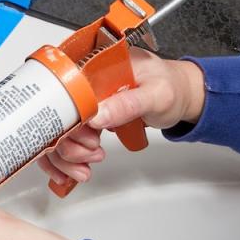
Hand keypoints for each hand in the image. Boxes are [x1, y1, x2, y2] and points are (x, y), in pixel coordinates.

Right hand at [38, 48, 204, 184]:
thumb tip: (95, 116)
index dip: (70, 121)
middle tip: (94, 154)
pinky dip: (66, 160)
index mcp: (96, 67)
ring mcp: (85, 103)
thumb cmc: (172, 87)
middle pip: (58, 118)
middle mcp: (85, 84)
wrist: (181, 95)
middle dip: (69, 145)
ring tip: (86, 168)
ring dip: (66, 157)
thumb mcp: (156, 94)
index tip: (89, 140)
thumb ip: (127, 104)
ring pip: (58, 134)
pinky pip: (67, 140)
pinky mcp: (88, 118)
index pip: (65, 95)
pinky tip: (74, 172)